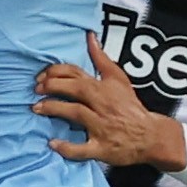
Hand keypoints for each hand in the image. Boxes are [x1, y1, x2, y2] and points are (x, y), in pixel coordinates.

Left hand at [34, 32, 186, 168]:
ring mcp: (102, 127)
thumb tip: (90, 37)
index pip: (78, 74)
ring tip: (36, 108)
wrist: (150, 135)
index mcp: (104, 88)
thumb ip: (101, 58)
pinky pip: (83, 148)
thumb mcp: (118, 79)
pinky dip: (67, 147)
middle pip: (76, 90)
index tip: (42, 76)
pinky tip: (52, 144)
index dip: (57, 72)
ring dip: (55, 109)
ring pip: (77, 114)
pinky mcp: (102, 148)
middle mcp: (102, 105)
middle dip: (53, 87)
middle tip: (36, 89)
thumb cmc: (130, 107)